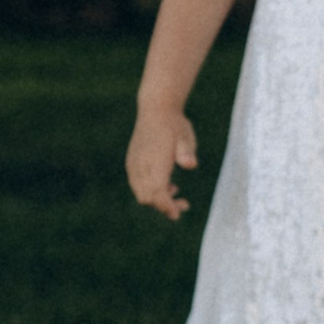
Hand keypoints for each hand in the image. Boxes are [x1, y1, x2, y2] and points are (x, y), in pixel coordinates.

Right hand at [128, 100, 196, 219]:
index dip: (165, 205)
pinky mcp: (132, 163)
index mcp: (153, 162)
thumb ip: (186, 152)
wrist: (156, 110)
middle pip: (147, 197)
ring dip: (157, 199)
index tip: (177, 214)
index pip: (156, 192)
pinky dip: (150, 191)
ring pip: (141, 193)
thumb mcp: (185, 137)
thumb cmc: (174, 125)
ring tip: (176, 191)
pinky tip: (167, 184)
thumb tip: (190, 164)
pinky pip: (138, 185)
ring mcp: (134, 165)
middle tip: (183, 205)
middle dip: (163, 206)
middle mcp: (140, 166)